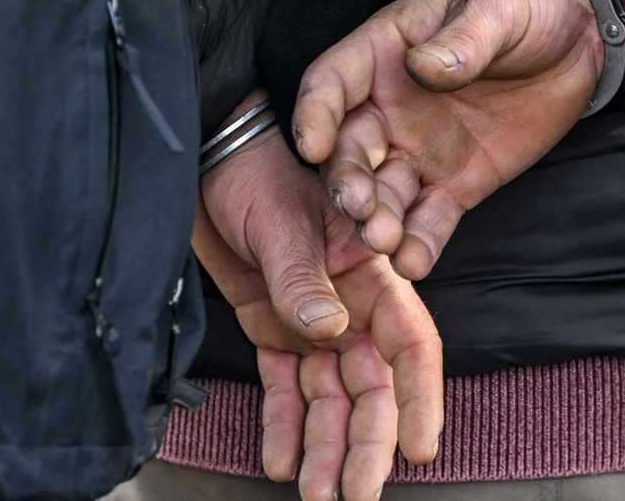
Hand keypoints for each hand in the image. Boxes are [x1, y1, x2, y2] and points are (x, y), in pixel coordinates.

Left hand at [194, 92, 442, 500]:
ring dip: (327, 448)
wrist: (204, 158)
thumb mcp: (280, 220)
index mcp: (370, 273)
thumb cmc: (253, 171)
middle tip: (358, 495)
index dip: (419, 397)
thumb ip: (302, 280)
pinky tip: (282, 463)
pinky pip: (286, 389)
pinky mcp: (273, 330)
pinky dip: (284, 427)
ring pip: (330, 398)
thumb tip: (329, 333)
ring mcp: (313, 321)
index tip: (417, 447)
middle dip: (367, 443)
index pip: (410, 343)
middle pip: (371, 386)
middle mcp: (350, 305)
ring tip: (318, 496)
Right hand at [291, 0, 603, 279]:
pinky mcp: (456, 184)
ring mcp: (420, 149)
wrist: (578, 36)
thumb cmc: (526, 2)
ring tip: (385, 242)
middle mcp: (389, 106)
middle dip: (348, 180)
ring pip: (384, 192)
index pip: (332, 83)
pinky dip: (420, 243)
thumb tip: (425, 66)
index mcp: (384, 52)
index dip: (316, 113)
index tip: (313, 144)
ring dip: (378, 219)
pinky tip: (415, 261)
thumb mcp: (499, 7)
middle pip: (350, 149)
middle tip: (359, 208)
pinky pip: (430, 218)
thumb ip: (463, 39)